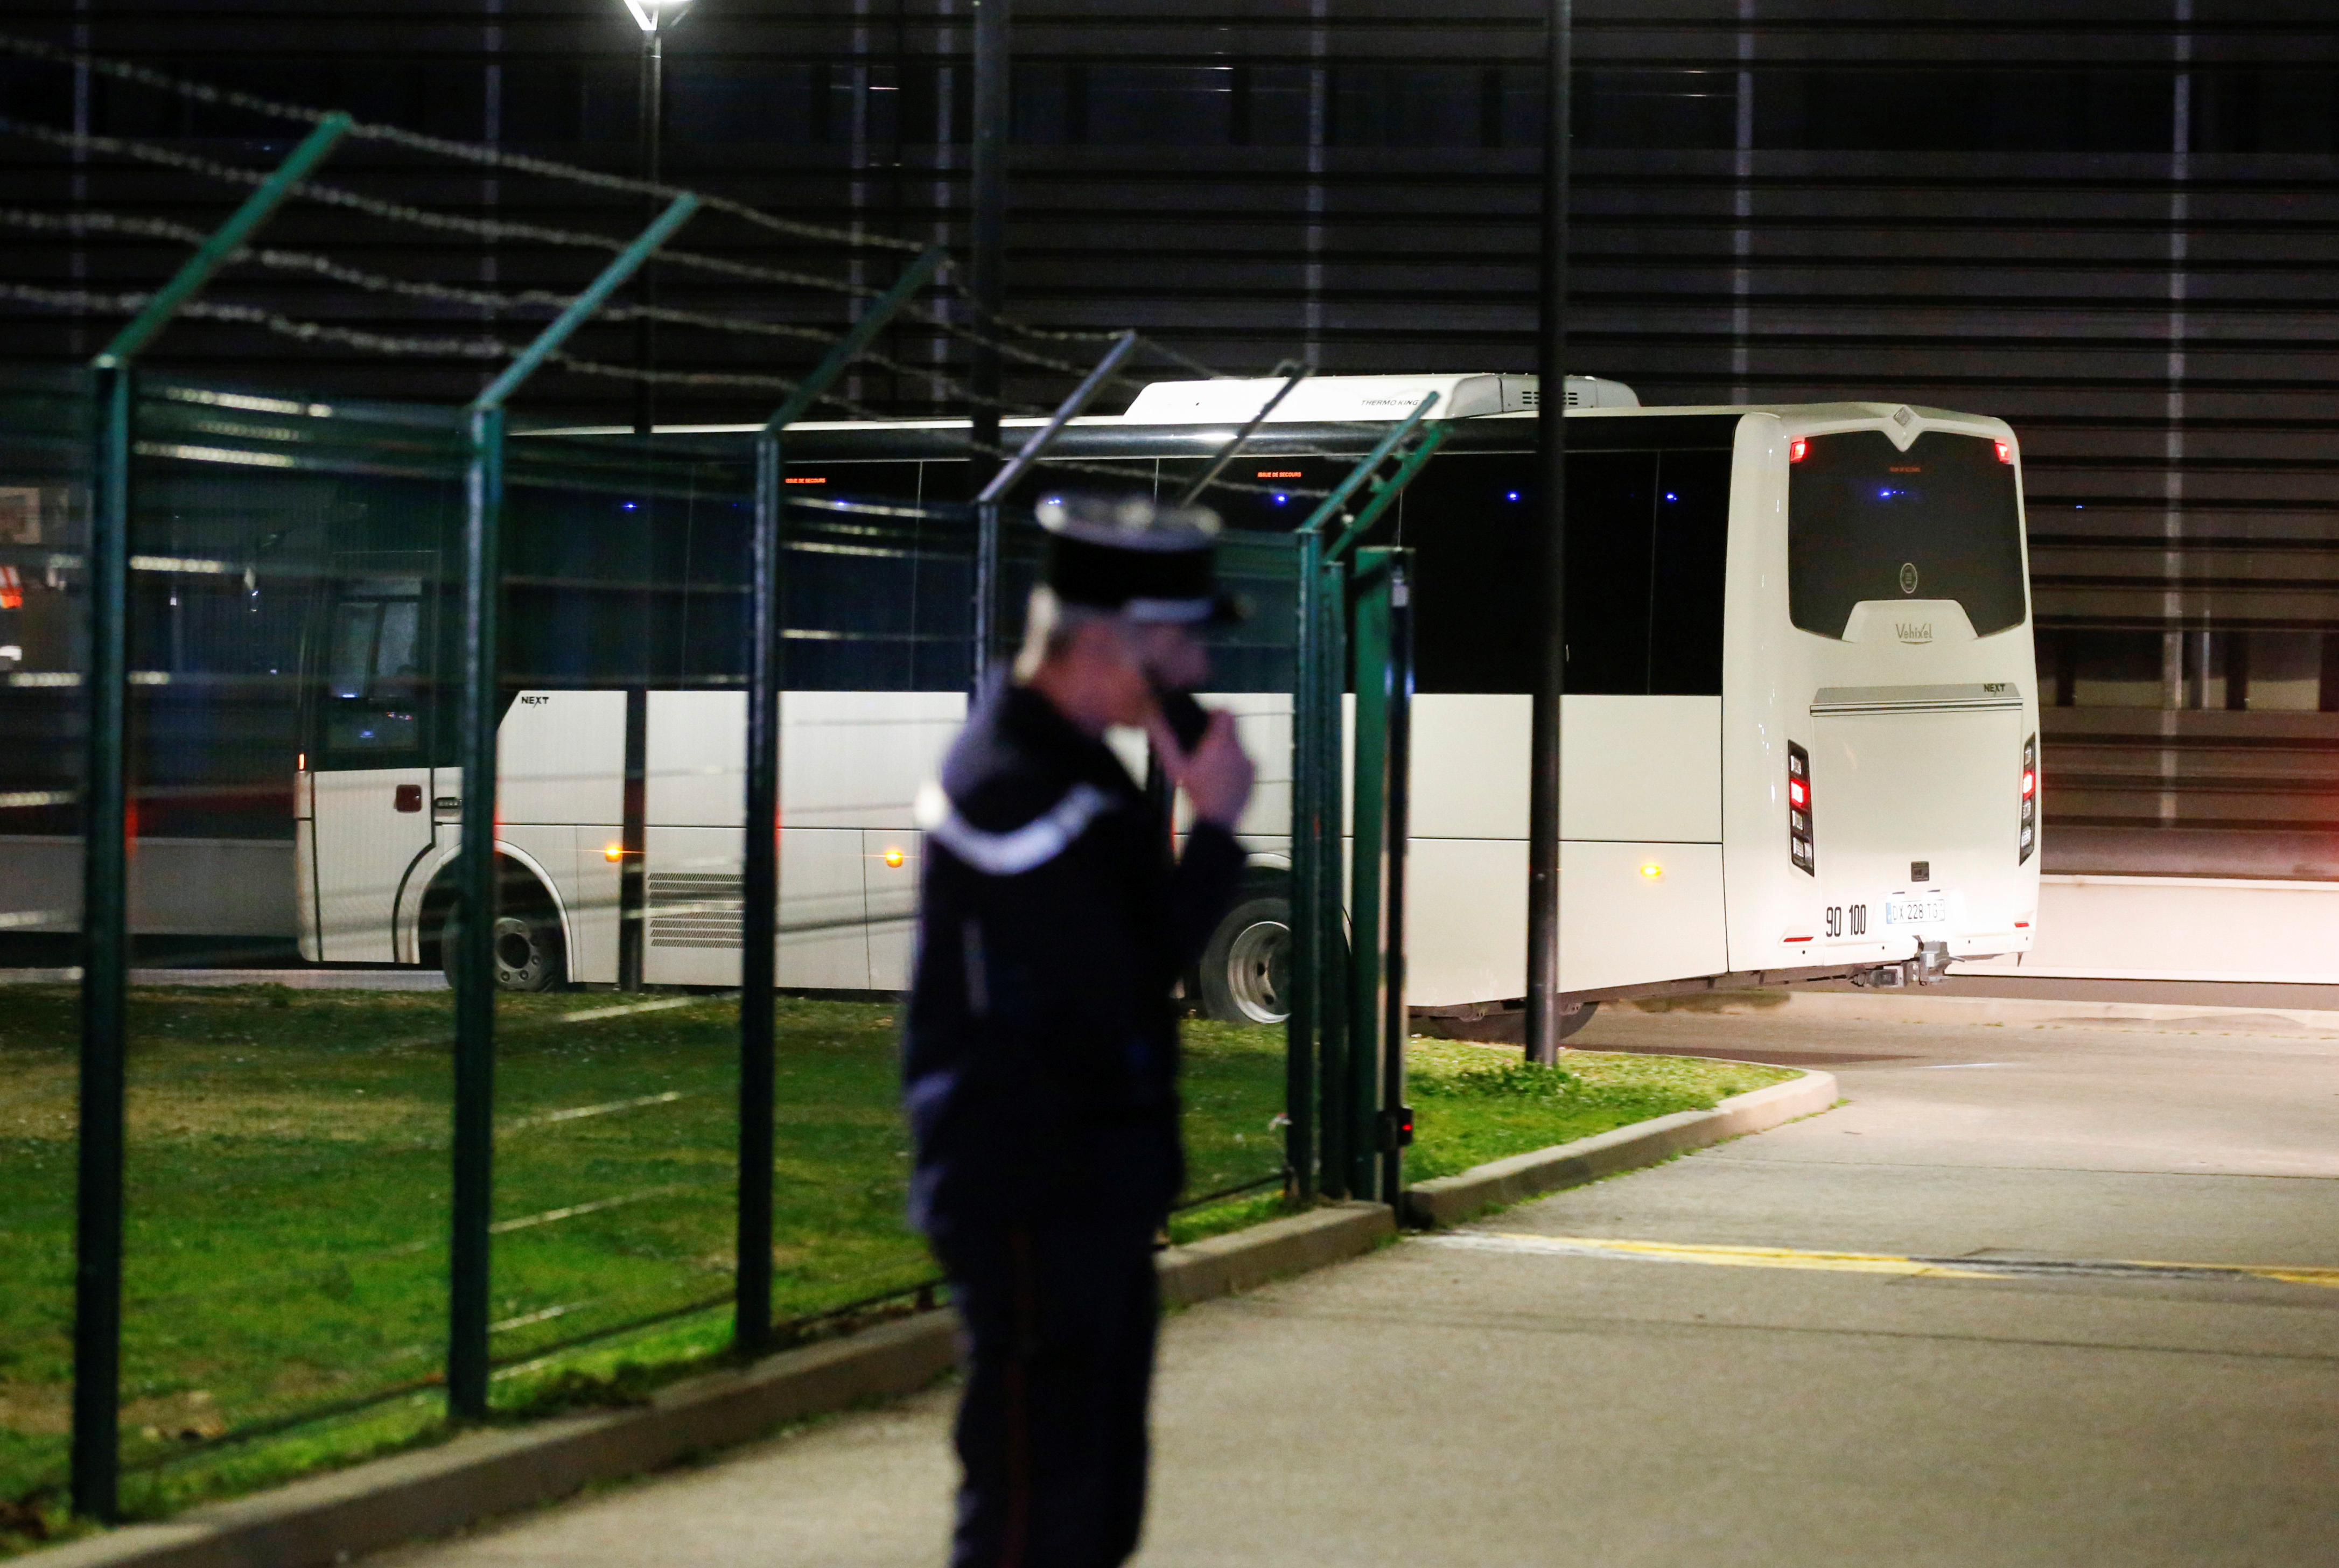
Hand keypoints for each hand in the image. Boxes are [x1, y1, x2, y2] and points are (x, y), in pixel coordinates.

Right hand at [1148, 708, 1253, 829]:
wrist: (1217, 821)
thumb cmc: (1196, 794)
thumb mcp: (1176, 768)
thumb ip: (1165, 742)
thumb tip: (1154, 723)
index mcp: (1221, 744)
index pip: (1227, 712)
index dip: (1216, 713)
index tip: (1208, 720)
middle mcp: (1239, 750)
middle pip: (1234, 727)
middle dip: (1220, 733)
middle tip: (1206, 746)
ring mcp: (1249, 763)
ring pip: (1239, 744)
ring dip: (1227, 749)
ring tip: (1212, 765)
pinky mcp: (1254, 775)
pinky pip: (1245, 760)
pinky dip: (1234, 764)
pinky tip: (1221, 776)